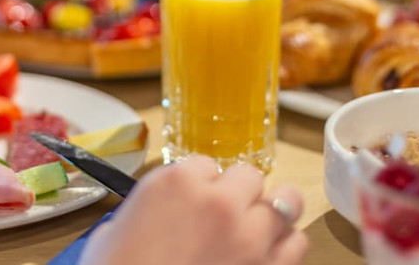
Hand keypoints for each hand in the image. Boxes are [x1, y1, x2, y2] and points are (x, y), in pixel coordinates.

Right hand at [79, 155, 307, 264]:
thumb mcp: (121, 223)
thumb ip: (156, 202)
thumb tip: (169, 206)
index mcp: (179, 183)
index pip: (207, 165)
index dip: (201, 184)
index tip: (193, 201)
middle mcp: (219, 202)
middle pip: (249, 177)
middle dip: (238, 192)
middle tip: (224, 213)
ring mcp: (249, 236)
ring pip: (283, 203)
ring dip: (268, 214)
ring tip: (255, 228)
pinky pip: (297, 243)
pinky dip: (286, 244)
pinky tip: (268, 251)